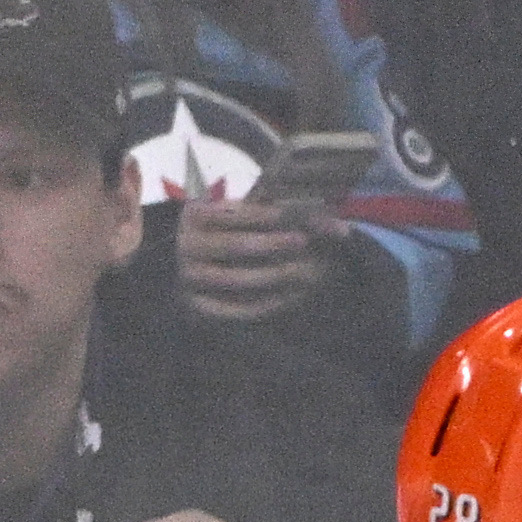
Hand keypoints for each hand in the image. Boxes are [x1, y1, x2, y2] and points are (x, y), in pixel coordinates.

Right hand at [159, 189, 332, 323]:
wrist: (190, 264)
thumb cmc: (227, 233)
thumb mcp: (241, 215)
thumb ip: (277, 212)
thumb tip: (334, 223)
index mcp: (194, 214)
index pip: (232, 213)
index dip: (264, 215)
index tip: (292, 215)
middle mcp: (187, 245)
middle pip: (235, 245)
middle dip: (273, 243)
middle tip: (304, 241)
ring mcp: (190, 277)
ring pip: (236, 279)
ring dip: (273, 275)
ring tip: (304, 272)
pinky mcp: (198, 306)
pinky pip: (234, 309)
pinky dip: (265, 303)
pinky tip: (291, 297)